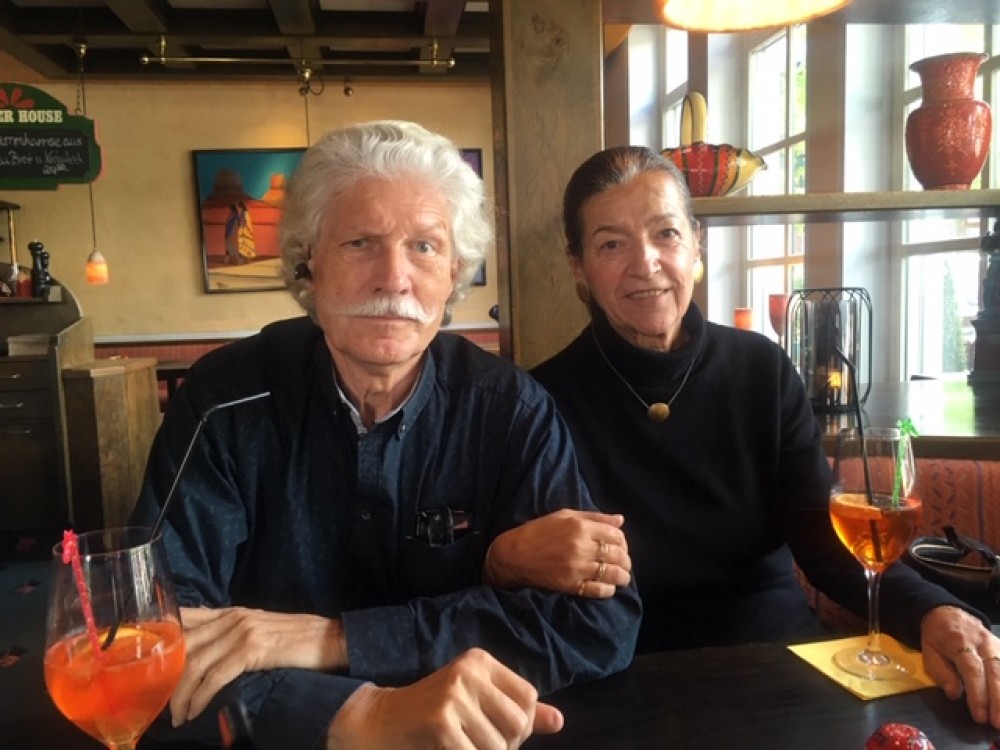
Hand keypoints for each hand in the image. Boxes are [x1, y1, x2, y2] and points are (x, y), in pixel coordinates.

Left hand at [170, 606, 347, 725]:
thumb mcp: (261, 631)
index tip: (150, 665)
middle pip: (184, 644)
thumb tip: (209, 655)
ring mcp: (242, 631)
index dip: (163, 640)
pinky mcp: (253, 649)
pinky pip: (215, 676)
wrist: (331, 639)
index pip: (186, 618)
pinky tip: (195, 711)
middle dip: (167, 676)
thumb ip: (234, 636)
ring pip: (195, 663)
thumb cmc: (299, 640)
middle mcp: (233, 617)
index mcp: (232, 612)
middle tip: (160, 703)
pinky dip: (200, 696)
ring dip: (180, 694)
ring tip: (177, 716)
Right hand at [326, 648, 563, 748]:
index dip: (522, 724)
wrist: (380, 720)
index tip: (500, 732)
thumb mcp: (477, 702)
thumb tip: (559, 722)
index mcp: (480, 661)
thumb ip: (517, 710)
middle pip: (518, 722)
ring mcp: (454, 694)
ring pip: (499, 745)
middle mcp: (469, 671)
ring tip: (466, 747)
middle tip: (482, 745)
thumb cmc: (434, 714)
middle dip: (508, 744)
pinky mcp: (441, 721)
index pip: (528, 696)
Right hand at [484, 509, 630, 597]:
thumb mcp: (564, 516)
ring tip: (622, 577)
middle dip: (625, 560)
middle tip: (624, 564)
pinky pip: (598, 590)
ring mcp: (576, 568)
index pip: (616, 535)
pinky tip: (609, 587)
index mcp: (580, 527)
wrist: (513, 555)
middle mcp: (581, 546)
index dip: (623, 542)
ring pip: (613, 574)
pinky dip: (609, 590)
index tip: (620, 546)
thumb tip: (620, 520)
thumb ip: (594, 517)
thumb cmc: (538, 531)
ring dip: (622, 577)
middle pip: (618, 555)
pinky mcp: (570, 585)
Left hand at [920, 605, 999, 726]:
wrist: (947, 613)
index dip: (977, 694)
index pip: (972, 670)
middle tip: (997, 723)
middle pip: (995, 671)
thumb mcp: (929, 651)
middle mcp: (982, 642)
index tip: (980, 716)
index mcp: (959, 642)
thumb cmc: (937, 636)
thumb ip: (941, 672)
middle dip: (998, 700)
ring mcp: (995, 644)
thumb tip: (954, 694)